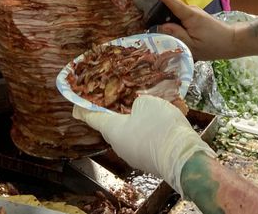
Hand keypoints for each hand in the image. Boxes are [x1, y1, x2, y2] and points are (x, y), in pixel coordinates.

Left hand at [73, 95, 213, 195]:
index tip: (76, 106)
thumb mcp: (147, 102)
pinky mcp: (149, 160)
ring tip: (149, 106)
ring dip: (136, 121)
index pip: (93, 117)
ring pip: (131, 133)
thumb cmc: (159, 126)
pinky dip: (150, 129)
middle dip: (117, 112)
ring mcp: (134, 155)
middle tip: (121, 98)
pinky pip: (145, 139)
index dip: (84, 109)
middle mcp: (119, 145)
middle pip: (113, 125)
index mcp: (112, 130)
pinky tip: (163, 119)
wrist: (182, 156)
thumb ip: (137, 102)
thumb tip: (136, 109)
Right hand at [153, 0, 238, 59]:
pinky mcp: (194, 17)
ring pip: (174, 14)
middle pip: (170, 8)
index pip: (173, 2)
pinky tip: (167, 32)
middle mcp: (190, 10)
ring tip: (152, 28)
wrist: (232, 41)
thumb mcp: (192, 46)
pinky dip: (172, 23)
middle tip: (143, 21)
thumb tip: (159, 27)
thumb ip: (176, 35)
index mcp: (190, 15)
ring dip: (165, 20)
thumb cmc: (214, 45)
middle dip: (157, 12)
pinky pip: (179, 18)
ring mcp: (192, 13)